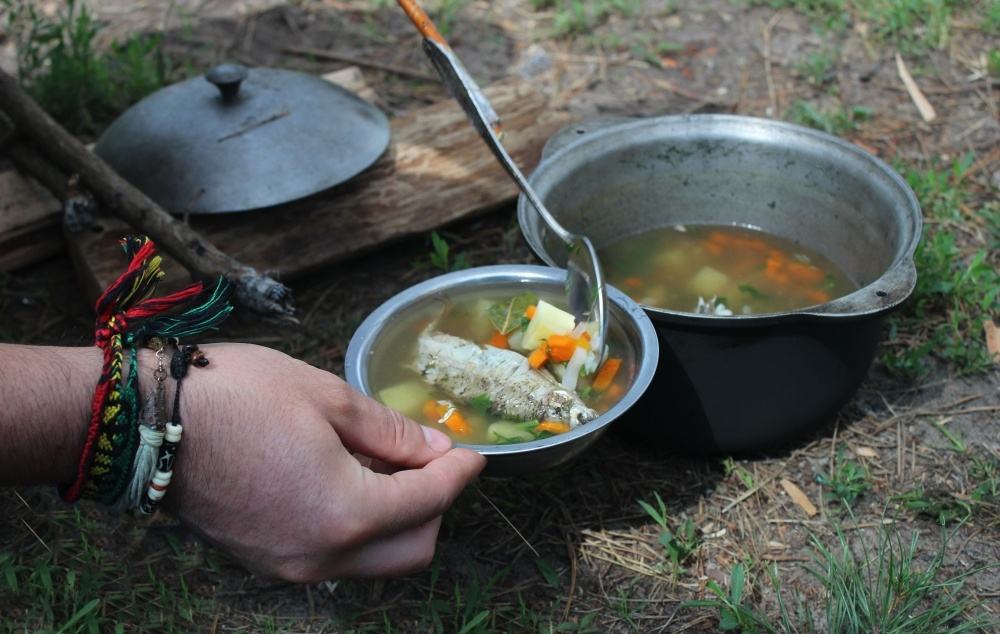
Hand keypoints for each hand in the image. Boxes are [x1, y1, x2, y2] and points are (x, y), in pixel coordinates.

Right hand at [160, 343, 485, 581]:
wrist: (145, 425)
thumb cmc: (234, 397)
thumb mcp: (326, 397)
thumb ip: (389, 431)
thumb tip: (432, 448)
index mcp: (346, 513)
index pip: (429, 501)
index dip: (459, 474)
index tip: (471, 454)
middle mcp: (323, 555)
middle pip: (413, 550)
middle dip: (435, 508)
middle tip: (429, 461)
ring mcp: (292, 566)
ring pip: (375, 561)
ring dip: (397, 521)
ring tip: (384, 465)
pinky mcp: (267, 563)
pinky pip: (336, 557)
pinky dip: (359, 528)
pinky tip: (347, 482)